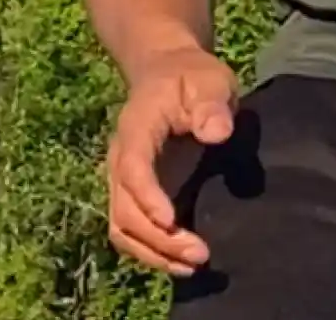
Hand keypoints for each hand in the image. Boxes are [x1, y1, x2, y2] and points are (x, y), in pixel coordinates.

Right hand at [105, 45, 237, 275]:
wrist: (168, 72)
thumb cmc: (192, 77)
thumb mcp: (209, 80)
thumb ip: (211, 104)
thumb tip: (215, 133)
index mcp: (137, 127)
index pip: (133, 167)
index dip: (147, 197)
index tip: (171, 221)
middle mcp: (120, 158)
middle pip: (124, 208)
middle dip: (157, 238)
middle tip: (199, 253)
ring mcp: (122, 179)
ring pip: (123, 227)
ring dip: (153, 252)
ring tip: (192, 264)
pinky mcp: (133, 193)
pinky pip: (131, 230)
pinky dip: (151, 250)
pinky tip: (181, 261)